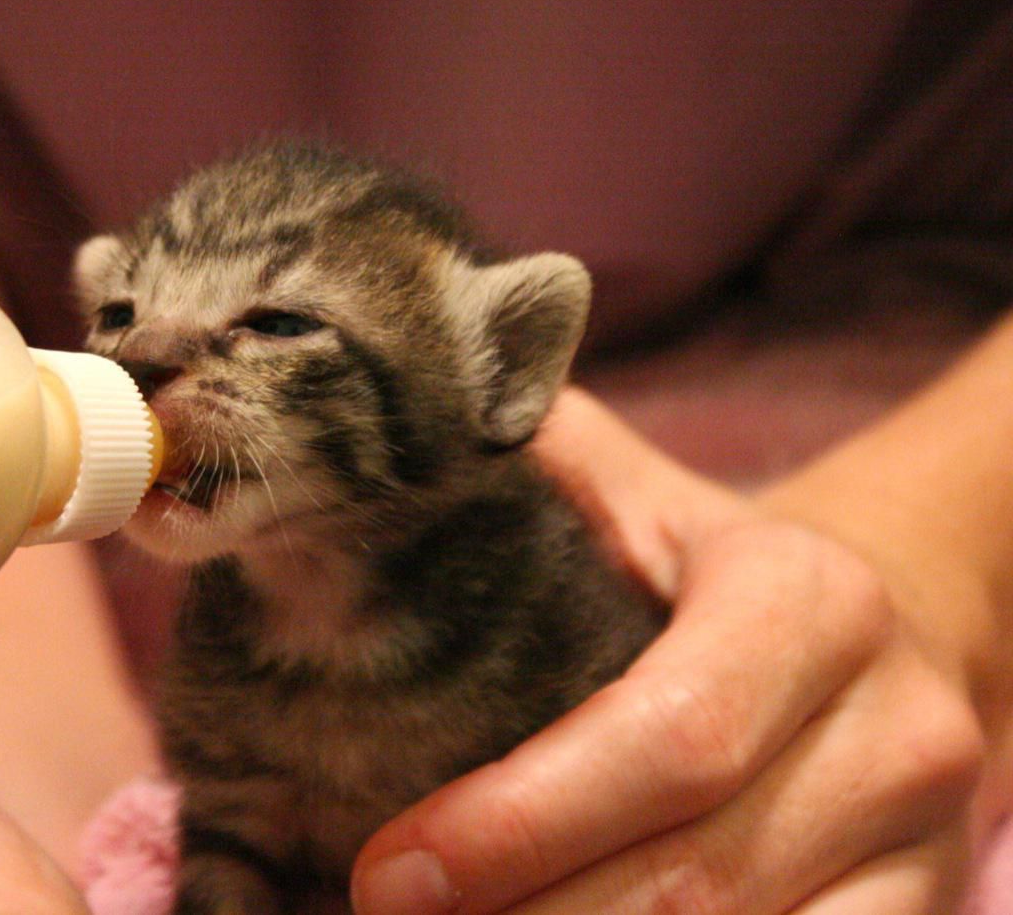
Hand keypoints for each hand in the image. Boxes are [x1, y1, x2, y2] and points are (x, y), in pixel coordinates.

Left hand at [352, 388, 987, 913]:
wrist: (887, 636)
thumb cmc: (709, 566)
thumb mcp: (633, 490)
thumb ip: (534, 464)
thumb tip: (393, 442)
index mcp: (809, 601)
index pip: (666, 738)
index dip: (518, 824)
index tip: (388, 871)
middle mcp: (896, 731)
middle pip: (696, 882)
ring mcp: (925, 845)